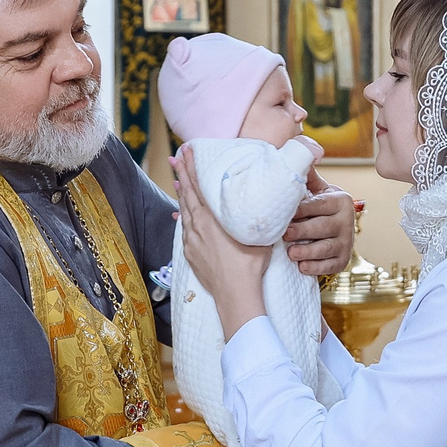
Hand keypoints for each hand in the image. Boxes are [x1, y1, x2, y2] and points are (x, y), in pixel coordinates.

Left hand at [173, 148, 273, 339]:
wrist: (235, 295)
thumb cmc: (250, 265)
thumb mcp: (259, 235)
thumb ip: (257, 216)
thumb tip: (268, 199)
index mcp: (211, 219)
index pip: (198, 186)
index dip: (191, 168)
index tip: (186, 152)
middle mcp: (197, 227)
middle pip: (187, 195)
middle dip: (182, 175)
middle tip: (178, 159)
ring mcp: (191, 242)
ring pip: (184, 213)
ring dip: (182, 196)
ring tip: (180, 182)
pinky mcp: (190, 254)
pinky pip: (184, 230)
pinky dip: (183, 217)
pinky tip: (184, 215)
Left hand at [284, 177, 354, 276]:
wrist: (335, 225)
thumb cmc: (319, 206)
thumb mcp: (317, 189)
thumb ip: (307, 175)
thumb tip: (298, 151)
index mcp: (340, 200)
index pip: (319, 205)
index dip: (301, 210)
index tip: (285, 212)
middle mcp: (347, 221)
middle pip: (323, 227)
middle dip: (302, 231)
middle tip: (285, 234)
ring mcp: (347, 242)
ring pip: (326, 248)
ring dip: (308, 252)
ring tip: (291, 253)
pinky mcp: (343, 260)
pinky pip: (330, 266)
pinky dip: (316, 268)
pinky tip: (302, 267)